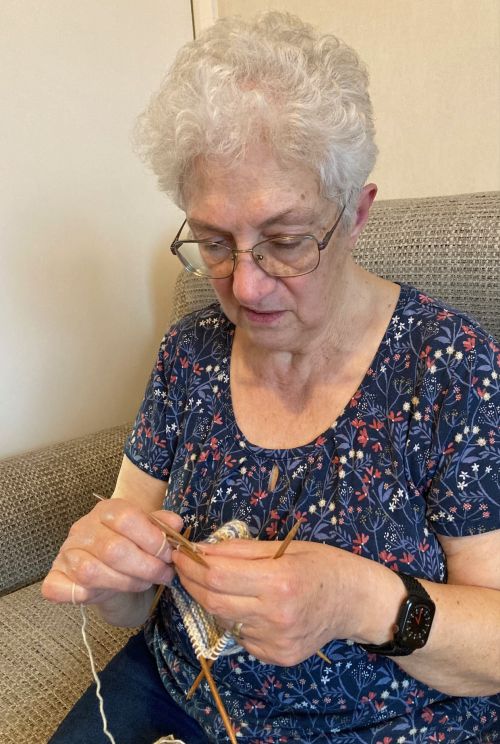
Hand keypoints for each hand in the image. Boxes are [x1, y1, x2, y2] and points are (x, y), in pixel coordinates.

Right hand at [42, 499, 182, 606]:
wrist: (108, 567)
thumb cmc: (131, 545)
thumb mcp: (149, 531)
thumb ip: (162, 525)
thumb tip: (176, 524)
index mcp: (106, 510)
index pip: (126, 518)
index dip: (152, 539)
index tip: (169, 555)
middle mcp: (82, 528)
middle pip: (113, 549)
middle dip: (146, 567)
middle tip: (164, 574)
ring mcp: (66, 553)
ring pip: (92, 572)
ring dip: (126, 582)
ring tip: (144, 583)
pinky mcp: (54, 577)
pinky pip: (61, 588)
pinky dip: (84, 595)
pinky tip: (105, 594)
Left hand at [172, 537, 357, 665]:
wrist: (356, 601)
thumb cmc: (322, 565)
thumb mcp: (284, 547)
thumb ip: (240, 550)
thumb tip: (201, 550)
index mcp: (279, 582)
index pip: (218, 577)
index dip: (192, 565)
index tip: (179, 552)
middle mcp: (275, 617)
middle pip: (213, 602)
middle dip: (192, 582)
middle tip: (184, 566)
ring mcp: (275, 642)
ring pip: (224, 621)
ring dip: (210, 600)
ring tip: (212, 582)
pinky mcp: (276, 657)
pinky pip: (240, 636)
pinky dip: (232, 618)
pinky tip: (242, 604)